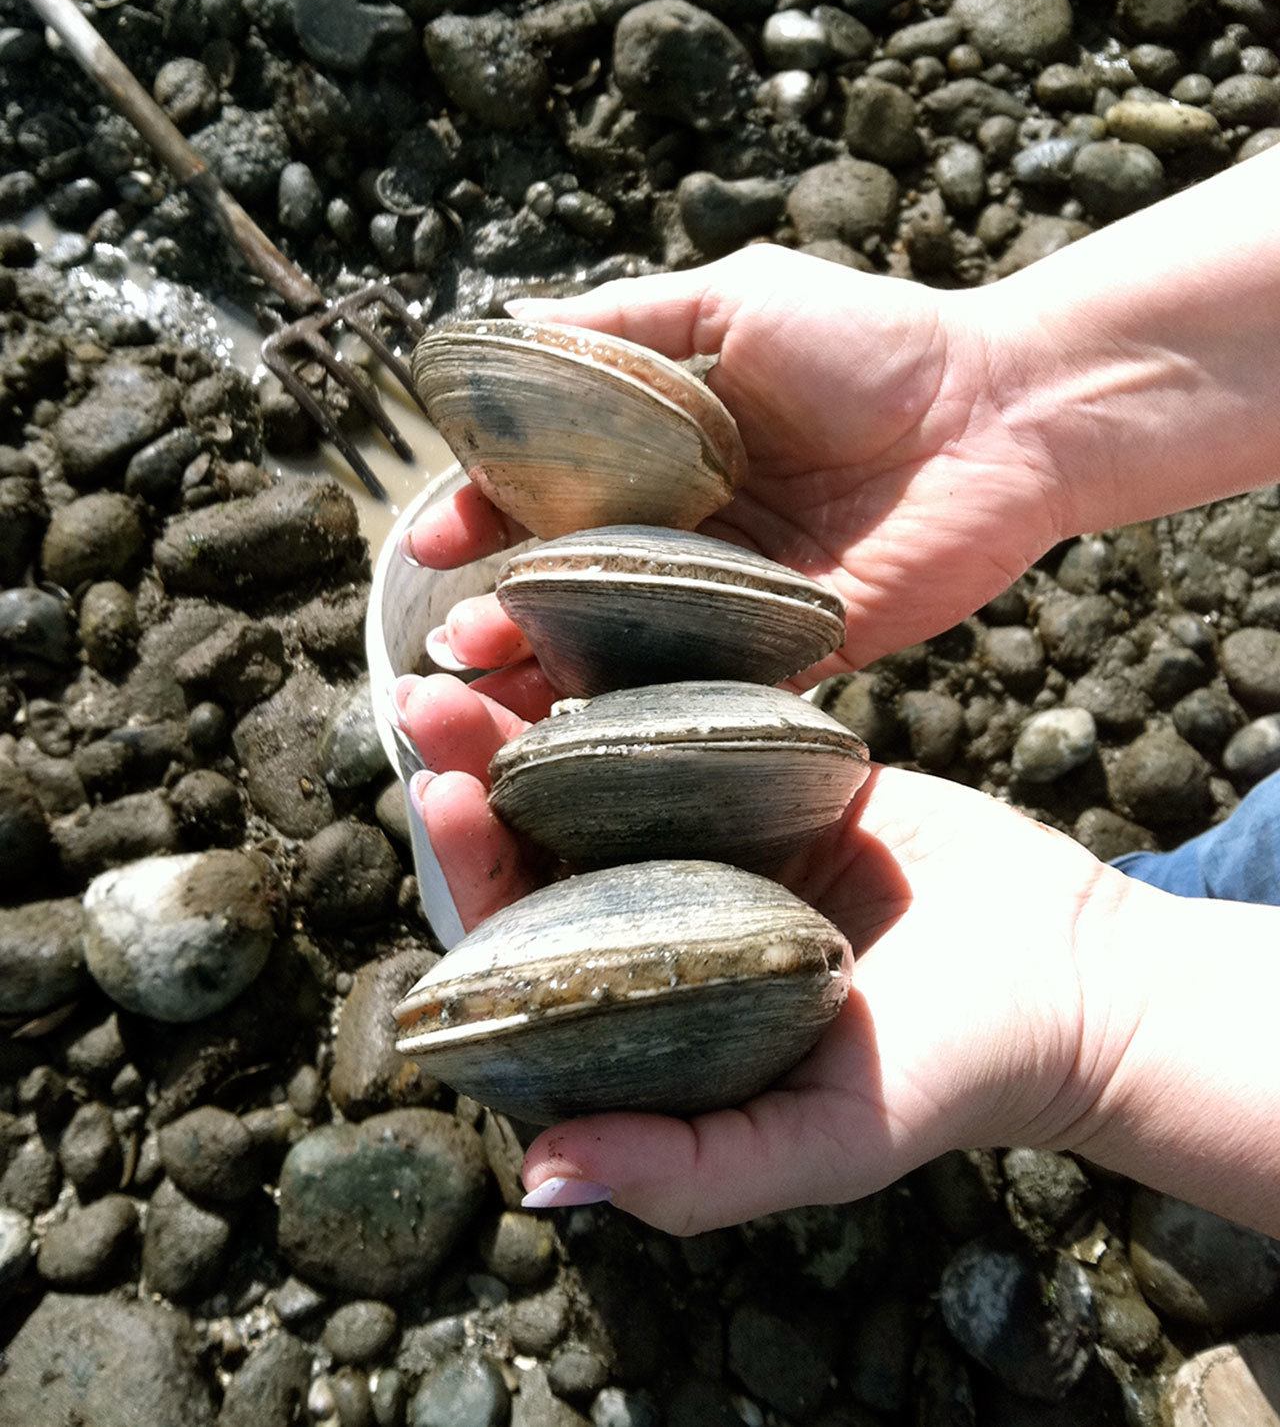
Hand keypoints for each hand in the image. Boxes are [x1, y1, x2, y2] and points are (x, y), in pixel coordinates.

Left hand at [397, 671, 1138, 1234]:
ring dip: (530, 710)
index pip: (518, 948)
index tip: (437, 800)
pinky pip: (683, 712)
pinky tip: (588, 614)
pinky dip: (632, 671)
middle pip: (535, 845)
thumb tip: (535, 1179)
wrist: (1064, 974)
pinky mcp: (762, 771)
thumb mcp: (816, 1142)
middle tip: (428, 702)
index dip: (470, 877)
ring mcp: (703, 838)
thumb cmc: (940, 1080)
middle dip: (474, 775)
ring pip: (590, 768)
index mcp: (637, 1011)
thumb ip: (688, 1173)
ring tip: (481, 642)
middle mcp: (652, 919)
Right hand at [404, 246, 1067, 682]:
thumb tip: (507, 325)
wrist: (1003, 410)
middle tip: (448, 642)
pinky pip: (711, 691)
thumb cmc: (871, 342)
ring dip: (551, 675)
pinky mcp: (794, 652)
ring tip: (490, 694)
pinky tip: (585, 733)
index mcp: (664, 452)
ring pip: (623, 647)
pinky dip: (649, 713)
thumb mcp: (735, 301)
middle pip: (571, 582)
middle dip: (499, 613)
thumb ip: (626, 322)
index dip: (484, 516)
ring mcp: (736, 597)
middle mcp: (688, 530)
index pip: (548, 493)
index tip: (434, 538)